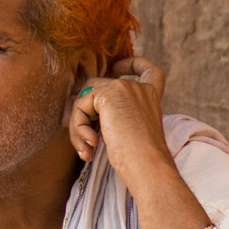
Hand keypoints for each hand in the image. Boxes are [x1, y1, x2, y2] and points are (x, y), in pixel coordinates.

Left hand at [68, 56, 171, 177]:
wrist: (147, 165)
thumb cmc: (139, 159)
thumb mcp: (127, 131)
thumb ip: (113, 115)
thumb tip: (78, 106)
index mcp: (150, 97)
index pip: (147, 70)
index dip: (131, 64)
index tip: (117, 66)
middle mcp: (139, 88)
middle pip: (98, 88)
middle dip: (82, 112)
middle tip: (80, 139)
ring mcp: (124, 88)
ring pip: (85, 99)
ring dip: (78, 126)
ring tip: (85, 149)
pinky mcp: (107, 95)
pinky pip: (79, 107)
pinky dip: (78, 128)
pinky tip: (88, 146)